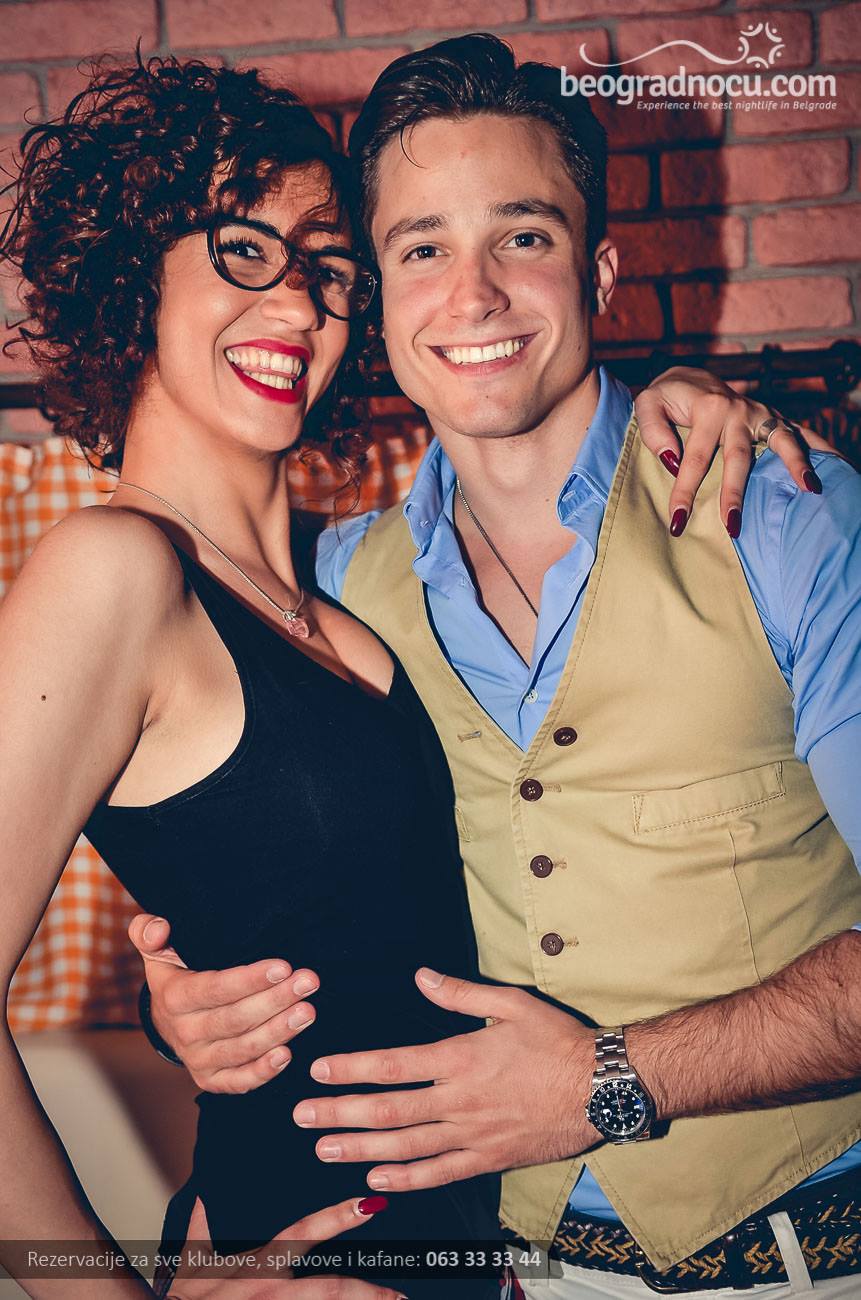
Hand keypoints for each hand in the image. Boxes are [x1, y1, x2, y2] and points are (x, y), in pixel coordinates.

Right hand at [128, 913, 319, 1093]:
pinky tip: (288, 1054)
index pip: (216, 989)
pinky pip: (238, 1081)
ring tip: (307, 1012)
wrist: (166, 1021)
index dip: (250, 979)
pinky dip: (263, 1072)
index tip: (284, 966)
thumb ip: (149, 930)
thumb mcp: (159, 950)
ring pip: (243, 1048)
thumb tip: (159, 928)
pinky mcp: (211, 1080)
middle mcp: (185, 1032)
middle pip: (235, 1019)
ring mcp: (198, 1059)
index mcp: (175, 998)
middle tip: (308, 982)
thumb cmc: (175, 975)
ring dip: (279, 1031)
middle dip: (276, 1000)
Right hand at [164, 1192, 401, 1298]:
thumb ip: (200, 1230)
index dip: (338, 1217)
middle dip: (370, 1292)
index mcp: (258, 1265)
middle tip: (401, 1295)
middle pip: (330, 1290)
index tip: (371, 1204)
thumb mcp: (190, 1266)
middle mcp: (272, 1290)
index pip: (304, 1233)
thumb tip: (202, 1198)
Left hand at [293, 969, 599, 1192]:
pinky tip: (376, 1180)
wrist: (602, 1088)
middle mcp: (460, 1100)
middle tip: (302, 1116)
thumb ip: (461, 993)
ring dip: (361, 1150)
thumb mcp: (512, 1003)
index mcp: (462, 1057)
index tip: (318, 1070)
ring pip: (406, 1147)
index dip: (352, 1069)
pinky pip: (440, 1174)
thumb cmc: (559, 1040)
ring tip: (324, 1149)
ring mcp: (474, 1134)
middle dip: (340, 1113)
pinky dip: (406, 1180)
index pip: (394, 1064)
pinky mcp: (490, 1159)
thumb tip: (421, 976)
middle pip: (389, 1111)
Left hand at [635, 366, 832, 535]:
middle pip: (739, 459)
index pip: (695, 459)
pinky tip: (823, 472)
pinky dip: (817, 449)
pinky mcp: (771, 418)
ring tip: (810, 489)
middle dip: (735, 494)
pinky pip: (798, 433)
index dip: (685, 492)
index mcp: (707, 409)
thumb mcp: (648, 403)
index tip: (677, 522)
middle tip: (732, 527)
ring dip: (795, 465)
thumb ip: (653, 430)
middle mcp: (737, 410)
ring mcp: (759, 413)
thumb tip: (671, 460)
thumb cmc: (666, 396)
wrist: (690, 377)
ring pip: (780, 441)